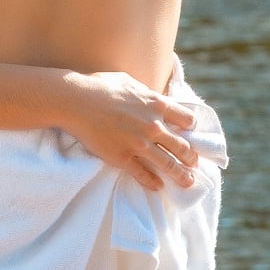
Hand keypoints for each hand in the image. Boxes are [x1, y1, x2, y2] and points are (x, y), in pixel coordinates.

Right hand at [57, 71, 201, 191]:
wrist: (75, 101)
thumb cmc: (100, 86)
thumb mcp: (131, 82)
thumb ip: (147, 94)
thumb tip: (154, 97)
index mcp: (157, 105)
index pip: (186, 120)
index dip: (189, 127)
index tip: (188, 133)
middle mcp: (153, 126)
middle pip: (182, 146)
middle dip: (191, 157)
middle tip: (194, 164)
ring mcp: (139, 144)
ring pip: (167, 164)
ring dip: (180, 175)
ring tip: (188, 182)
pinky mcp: (122, 157)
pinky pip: (142, 174)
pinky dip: (152, 182)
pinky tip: (157, 186)